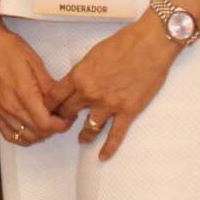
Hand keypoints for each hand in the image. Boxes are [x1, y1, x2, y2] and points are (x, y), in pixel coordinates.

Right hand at [0, 18, 65, 145]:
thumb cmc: (8, 48)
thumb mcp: (35, 62)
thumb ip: (49, 86)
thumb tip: (61, 101)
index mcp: (24, 94)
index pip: (47, 125)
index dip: (62, 124)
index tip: (67, 116)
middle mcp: (11, 107)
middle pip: (39, 133)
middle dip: (54, 128)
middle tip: (60, 116)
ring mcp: (0, 111)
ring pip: (25, 137)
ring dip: (40, 134)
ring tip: (46, 121)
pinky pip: (9, 135)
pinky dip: (22, 137)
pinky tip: (29, 128)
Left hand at [45, 19, 179, 157]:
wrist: (149, 45)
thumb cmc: (124, 43)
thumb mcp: (94, 53)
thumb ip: (84, 70)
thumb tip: (79, 80)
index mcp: (79, 75)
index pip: (55, 96)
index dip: (50, 104)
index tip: (50, 108)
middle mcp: (90, 93)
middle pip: (69, 111)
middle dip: (64, 117)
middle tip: (64, 122)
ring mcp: (108, 104)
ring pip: (90, 127)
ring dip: (84, 135)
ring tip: (81, 140)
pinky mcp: (127, 111)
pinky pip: (115, 135)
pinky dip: (109, 148)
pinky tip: (103, 156)